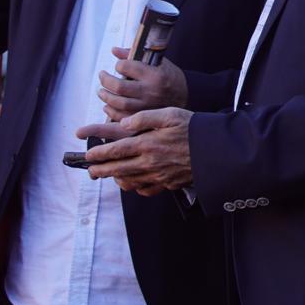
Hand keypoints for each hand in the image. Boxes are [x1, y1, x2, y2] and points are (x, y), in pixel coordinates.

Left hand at [77, 106, 193, 193]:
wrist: (216, 150)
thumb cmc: (193, 128)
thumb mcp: (169, 114)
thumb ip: (144, 117)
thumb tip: (124, 124)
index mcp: (148, 144)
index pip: (116, 150)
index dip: (99, 154)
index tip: (89, 155)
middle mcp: (150, 162)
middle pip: (118, 169)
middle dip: (101, 170)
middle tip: (91, 170)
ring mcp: (159, 175)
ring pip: (130, 181)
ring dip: (115, 179)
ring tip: (108, 176)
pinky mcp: (168, 183)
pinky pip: (147, 189)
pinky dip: (136, 187)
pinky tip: (133, 183)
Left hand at [97, 46, 187, 119]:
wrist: (186, 95)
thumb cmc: (169, 75)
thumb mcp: (158, 61)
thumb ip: (135, 55)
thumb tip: (114, 50)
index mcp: (154, 74)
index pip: (127, 67)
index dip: (118, 65)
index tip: (118, 65)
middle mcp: (150, 91)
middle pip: (119, 87)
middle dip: (105, 80)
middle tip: (102, 76)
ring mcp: (146, 105)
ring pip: (118, 103)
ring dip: (105, 96)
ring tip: (101, 91)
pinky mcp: (144, 116)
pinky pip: (122, 117)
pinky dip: (111, 112)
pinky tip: (107, 106)